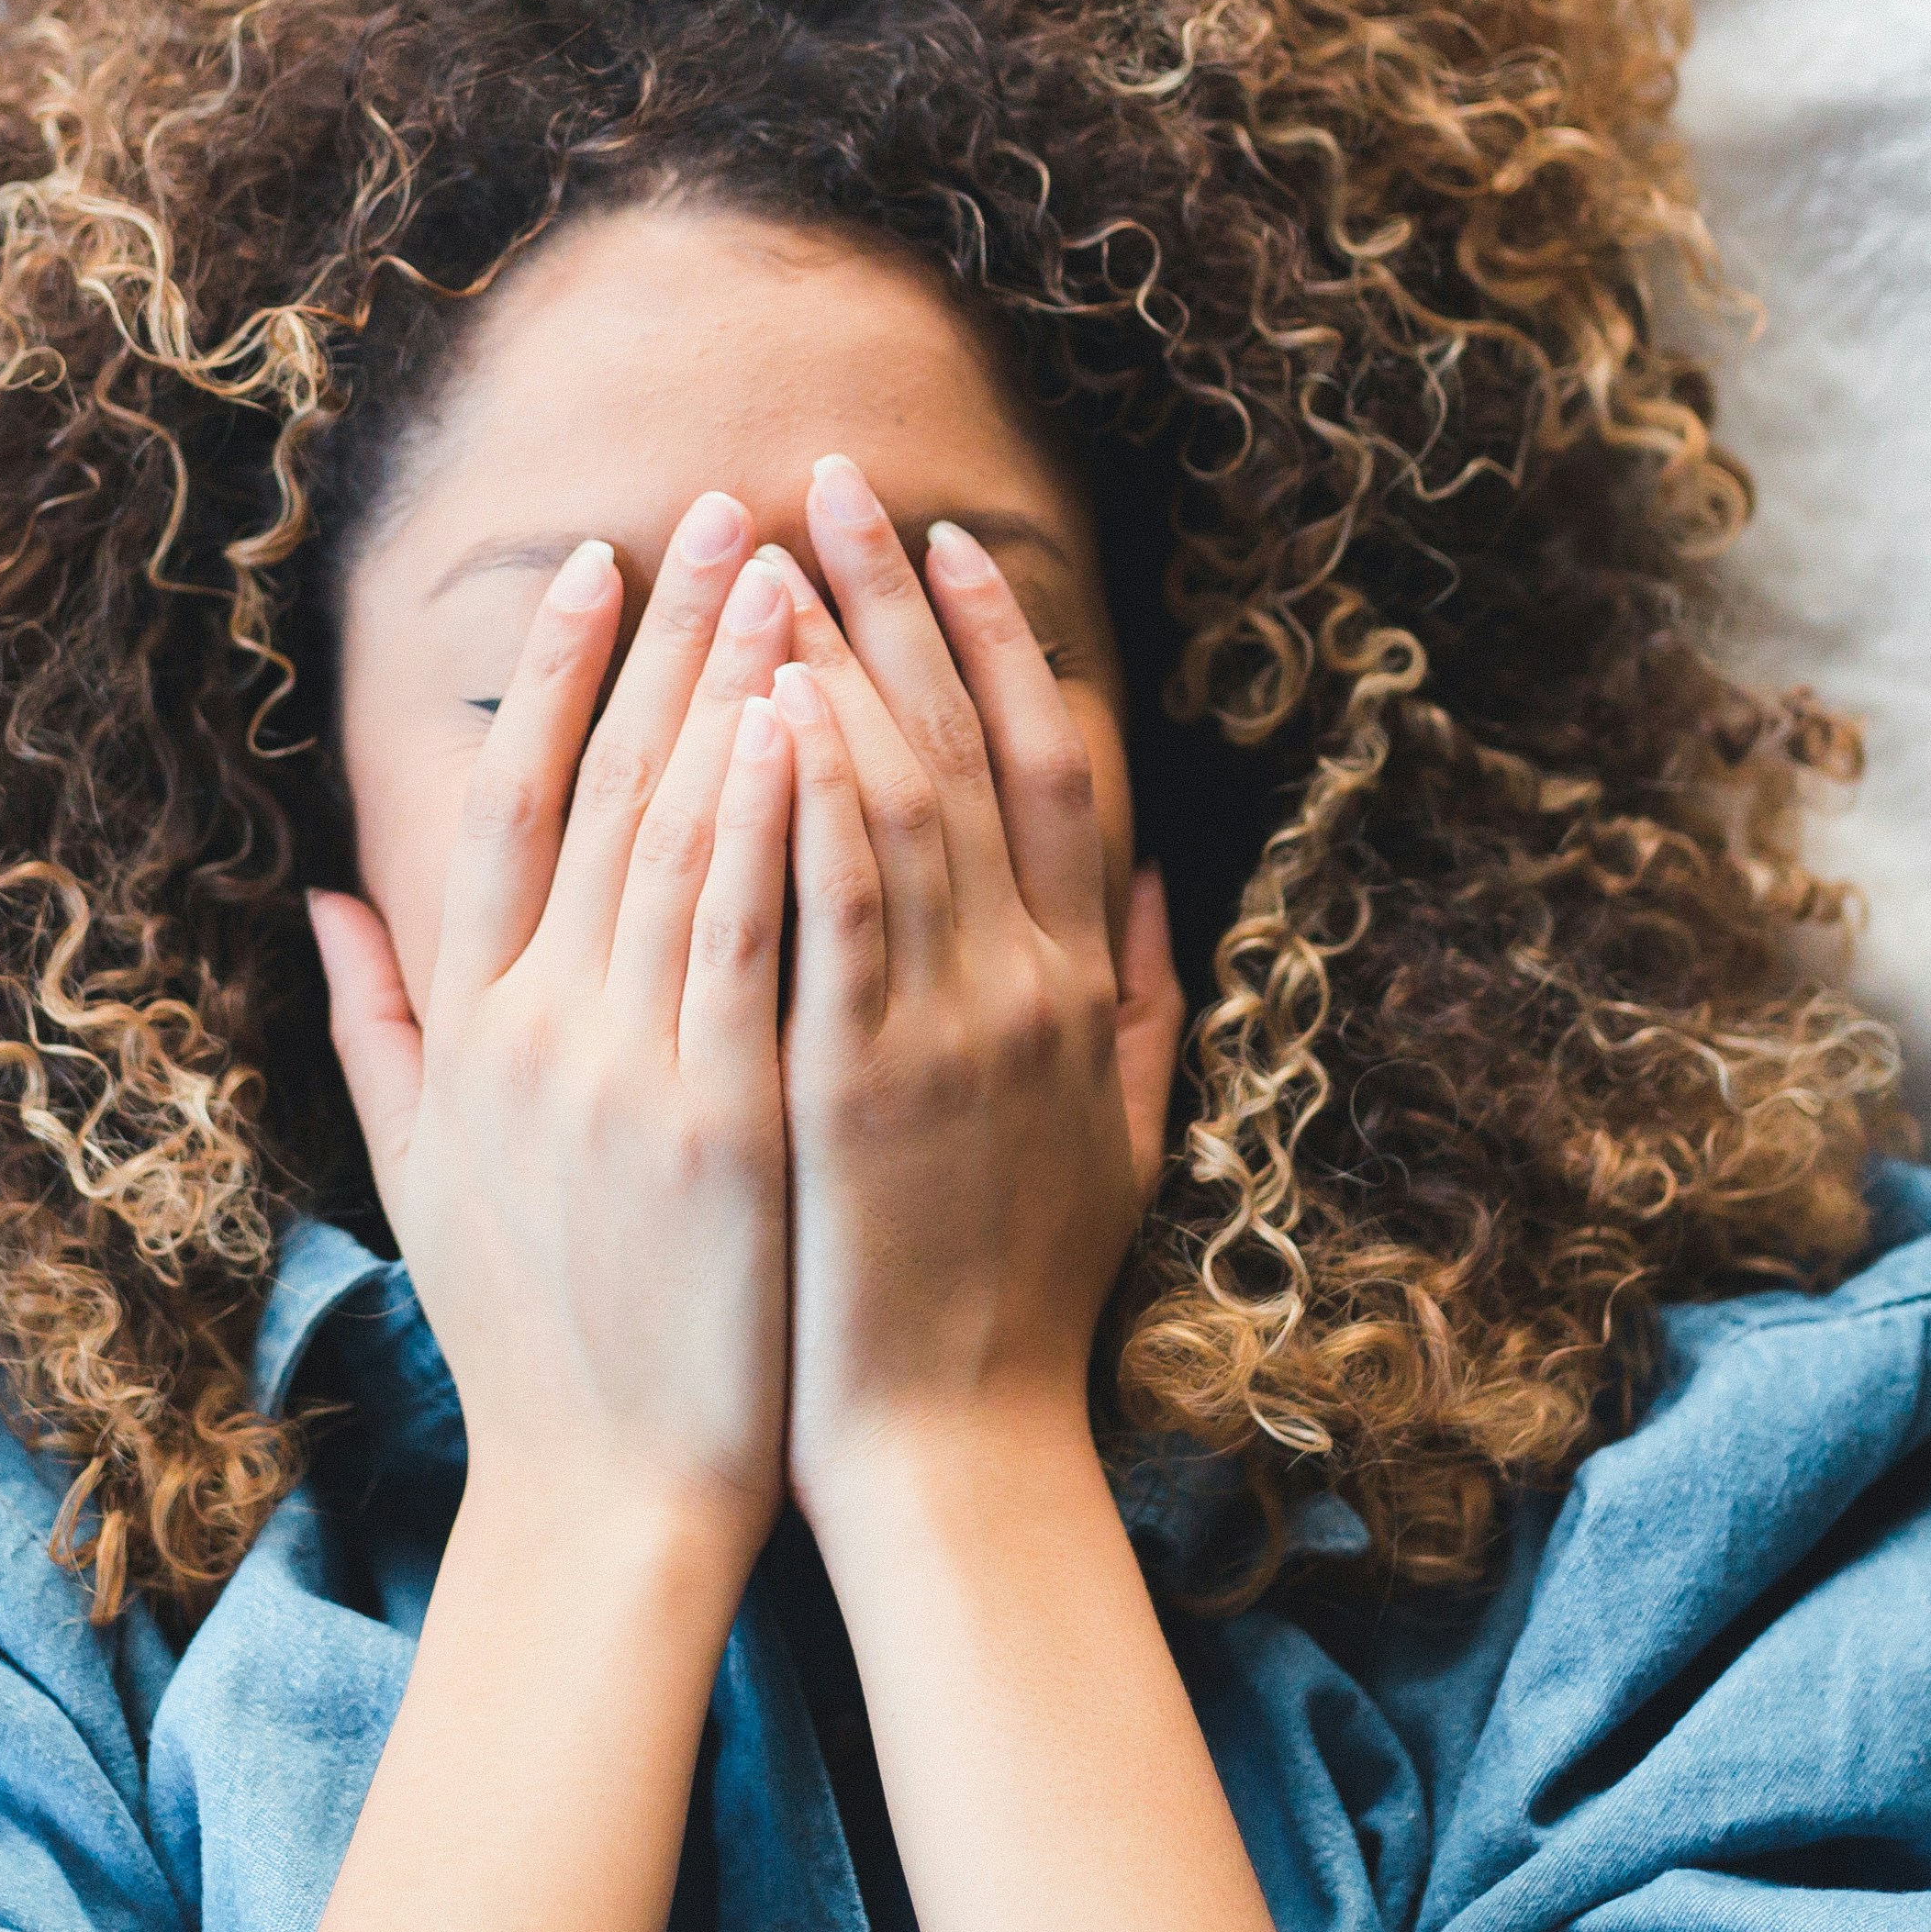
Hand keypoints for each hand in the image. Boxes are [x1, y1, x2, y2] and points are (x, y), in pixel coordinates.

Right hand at [309, 495, 805, 1545]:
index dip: (551, 674)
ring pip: (678, 838)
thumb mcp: (422, 1170)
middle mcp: (536, 1029)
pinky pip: (747, 938)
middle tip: (722, 510)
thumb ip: (377, 1023)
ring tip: (784, 570)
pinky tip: (804, 720)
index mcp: (473, 1029)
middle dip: (666, 638)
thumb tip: (325, 898)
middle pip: (603, 789)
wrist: (607, 1494)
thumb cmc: (534, 1335)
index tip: (599, 564)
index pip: (506, 804)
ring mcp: (625, 1071)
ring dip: (730, 690)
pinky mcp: (719, 1122)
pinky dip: (768, 823)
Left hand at [768, 456, 1177, 1511]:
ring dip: (833, 662)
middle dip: (893, 602)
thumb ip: (1145, 994)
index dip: (1001, 641)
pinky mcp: (858, 1088)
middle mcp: (1026, 984)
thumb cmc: (1018, 1298)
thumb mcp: (1123, 1132)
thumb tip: (1161, 871)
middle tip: (827, 481)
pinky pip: (835, 913)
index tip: (945, 538)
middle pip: (965, 745)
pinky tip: (769, 706)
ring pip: (896, 802)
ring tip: (769, 551)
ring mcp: (946, 1032)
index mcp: (1080, 985)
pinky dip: (810, 803)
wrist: (957, 1451)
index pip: (1053, 765)